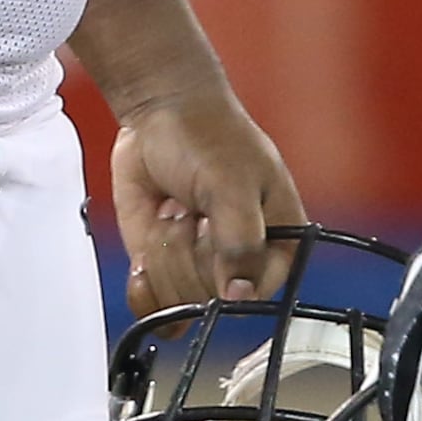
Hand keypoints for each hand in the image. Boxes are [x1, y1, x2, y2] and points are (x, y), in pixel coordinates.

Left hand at [109, 83, 303, 310]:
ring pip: (177, 303)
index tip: (210, 237)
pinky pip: (153, 308)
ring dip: (163, 254)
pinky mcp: (165, 268)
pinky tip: (145, 255)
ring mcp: (200, 268)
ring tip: (173, 212)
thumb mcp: (231, 184)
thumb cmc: (209, 136)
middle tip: (189, 210)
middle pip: (209, 301)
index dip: (224, 277)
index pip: (255, 295)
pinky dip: (142, 289)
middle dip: (187, 253)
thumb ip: (240, 242)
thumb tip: (239, 296)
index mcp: (279, 243)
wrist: (161, 112)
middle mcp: (242, 262)